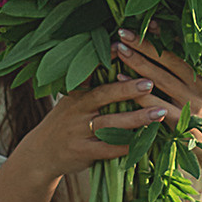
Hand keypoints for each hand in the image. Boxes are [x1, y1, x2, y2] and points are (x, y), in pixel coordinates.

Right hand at [0, 71, 171, 201]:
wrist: (41, 154)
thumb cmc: (65, 123)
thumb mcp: (71, 101)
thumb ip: (92, 87)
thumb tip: (123, 64)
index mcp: (76, 93)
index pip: (91, 71)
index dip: (106, 59)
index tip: (124, 47)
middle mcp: (76, 110)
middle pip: (104, 96)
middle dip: (128, 89)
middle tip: (150, 82)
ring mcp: (78, 132)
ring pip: (111, 124)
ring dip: (137, 118)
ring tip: (159, 113)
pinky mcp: (83, 152)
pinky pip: (109, 148)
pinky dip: (128, 145)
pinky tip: (147, 141)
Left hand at [112, 29, 201, 170]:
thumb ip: (190, 65)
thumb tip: (169, 37)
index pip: (181, 49)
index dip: (164, 35)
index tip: (147, 22)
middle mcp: (197, 86)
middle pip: (168, 60)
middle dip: (144, 44)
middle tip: (123, 32)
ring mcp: (189, 104)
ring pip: (160, 79)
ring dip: (138, 63)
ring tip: (119, 50)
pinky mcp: (181, 124)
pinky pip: (155, 105)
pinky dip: (138, 93)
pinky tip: (122, 80)